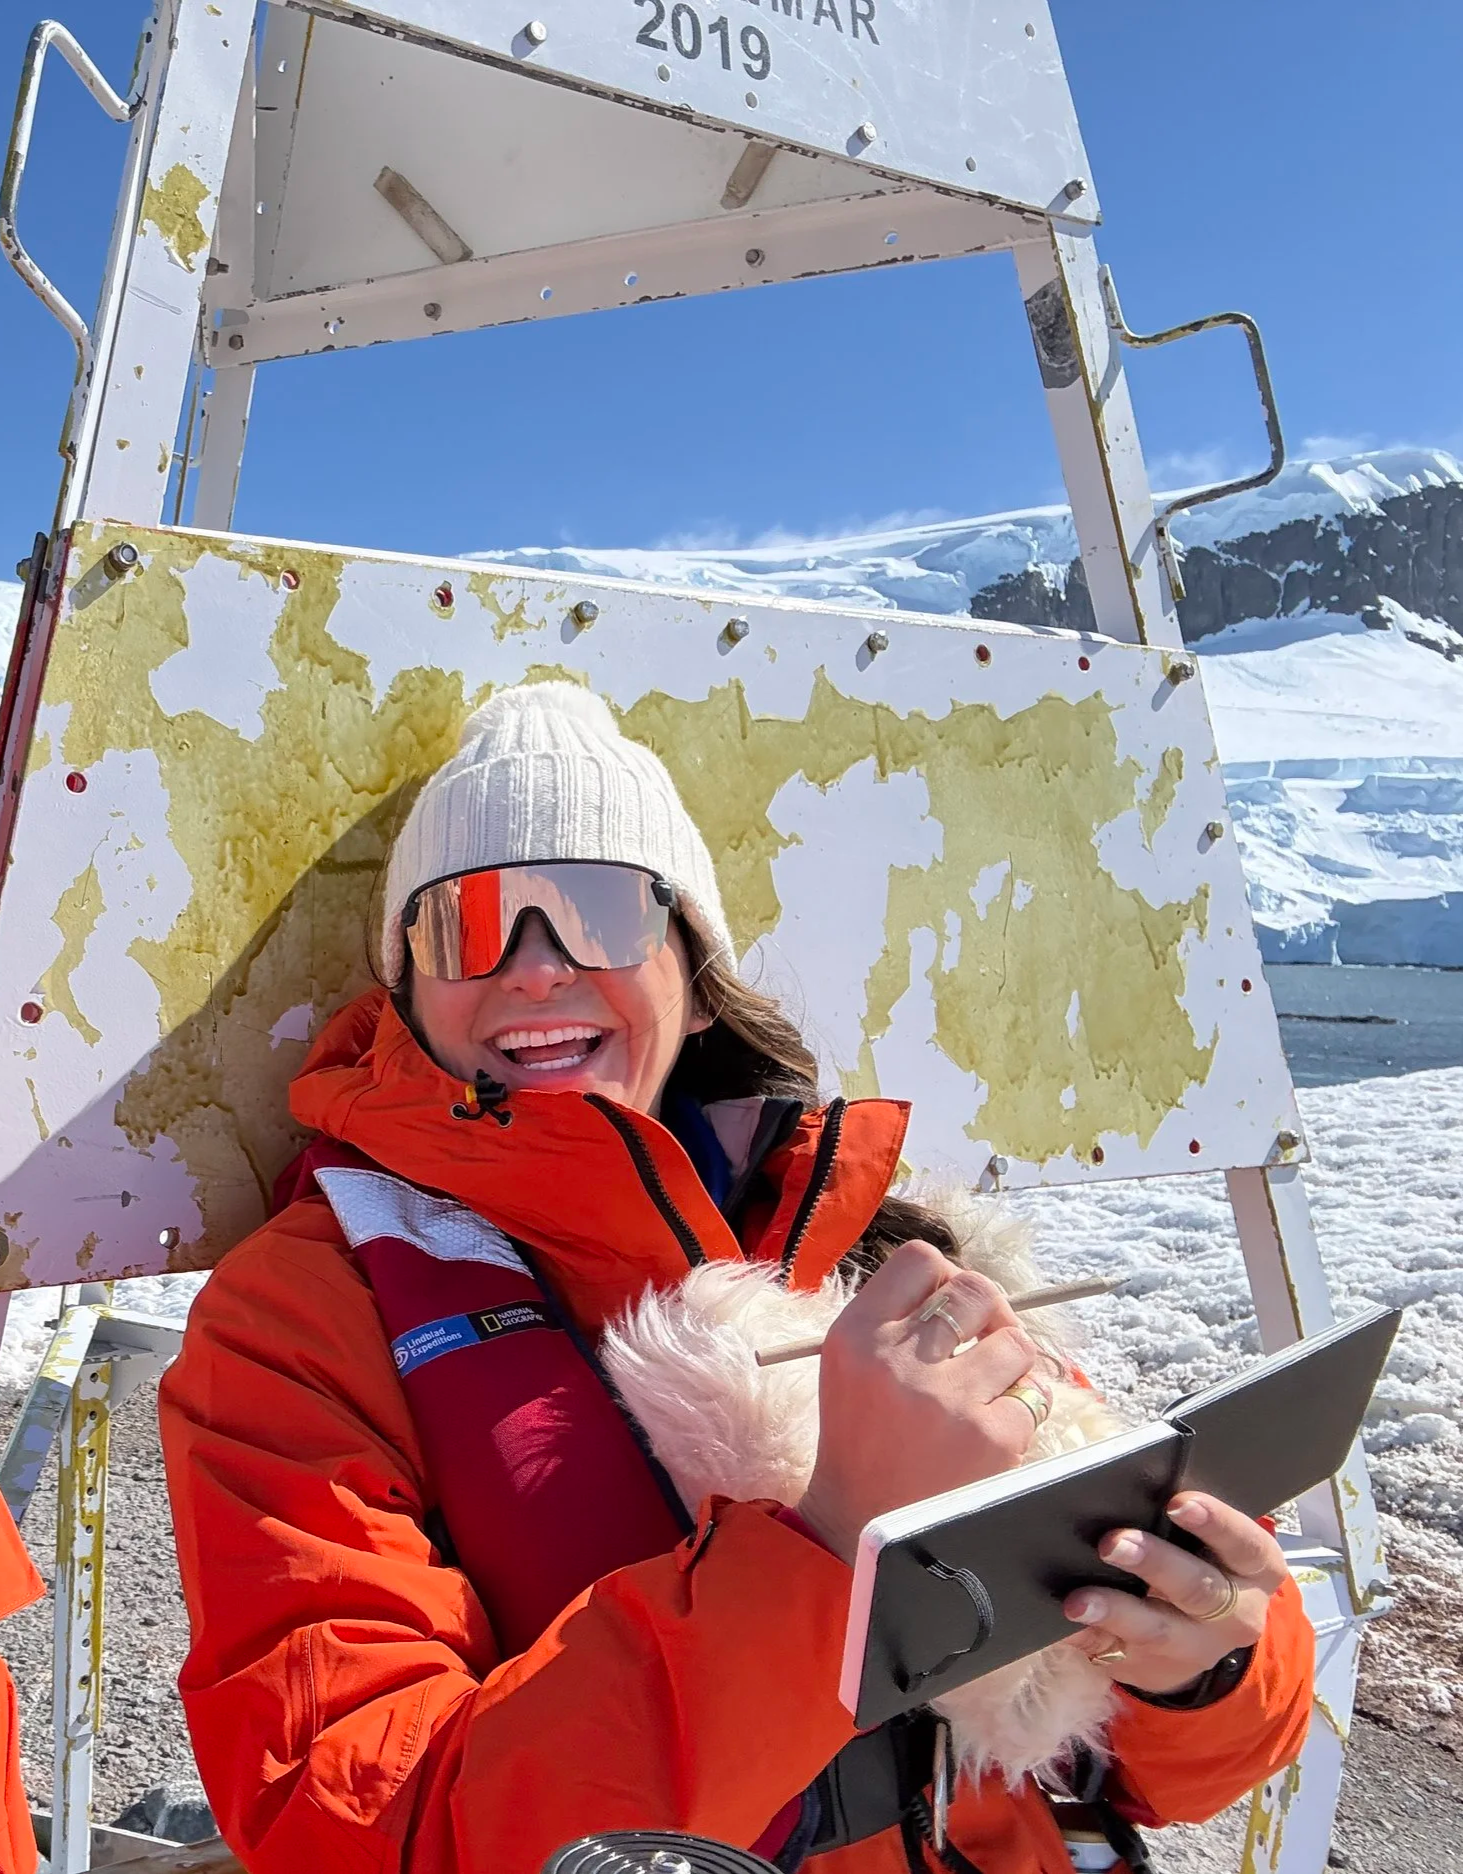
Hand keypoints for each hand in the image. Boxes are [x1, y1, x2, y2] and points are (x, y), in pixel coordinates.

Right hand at [795, 1240, 1051, 1564]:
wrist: (860, 1525)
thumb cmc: (861, 1435)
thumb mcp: (848, 1361)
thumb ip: (894, 1315)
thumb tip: (964, 1286)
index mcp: (857, 1334)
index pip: (920, 1260)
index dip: (943, 1278)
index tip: (947, 1307)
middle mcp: (899, 1360)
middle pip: (975, 1289)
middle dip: (988, 1312)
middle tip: (982, 1339)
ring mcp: (948, 1400)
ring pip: (1015, 1340)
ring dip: (1007, 1363)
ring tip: (983, 1392)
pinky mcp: (990, 1439)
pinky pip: (1033, 1397)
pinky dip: (1019, 1410)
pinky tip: (990, 1431)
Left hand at [1062, 1492, 1287, 1695]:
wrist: (1202, 1632)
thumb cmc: (1201, 1557)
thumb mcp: (1215, 1540)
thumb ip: (1185, 1513)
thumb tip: (1131, 1478)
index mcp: (1255, 1567)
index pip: (1243, 1542)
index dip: (1213, 1522)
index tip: (1177, 1502)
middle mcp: (1236, 1613)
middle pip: (1198, 1588)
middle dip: (1153, 1562)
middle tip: (1112, 1542)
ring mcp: (1197, 1647)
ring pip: (1158, 1630)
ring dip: (1116, 1611)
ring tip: (1079, 1600)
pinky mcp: (1155, 1669)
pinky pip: (1116, 1653)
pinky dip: (1087, 1636)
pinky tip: (1065, 1623)